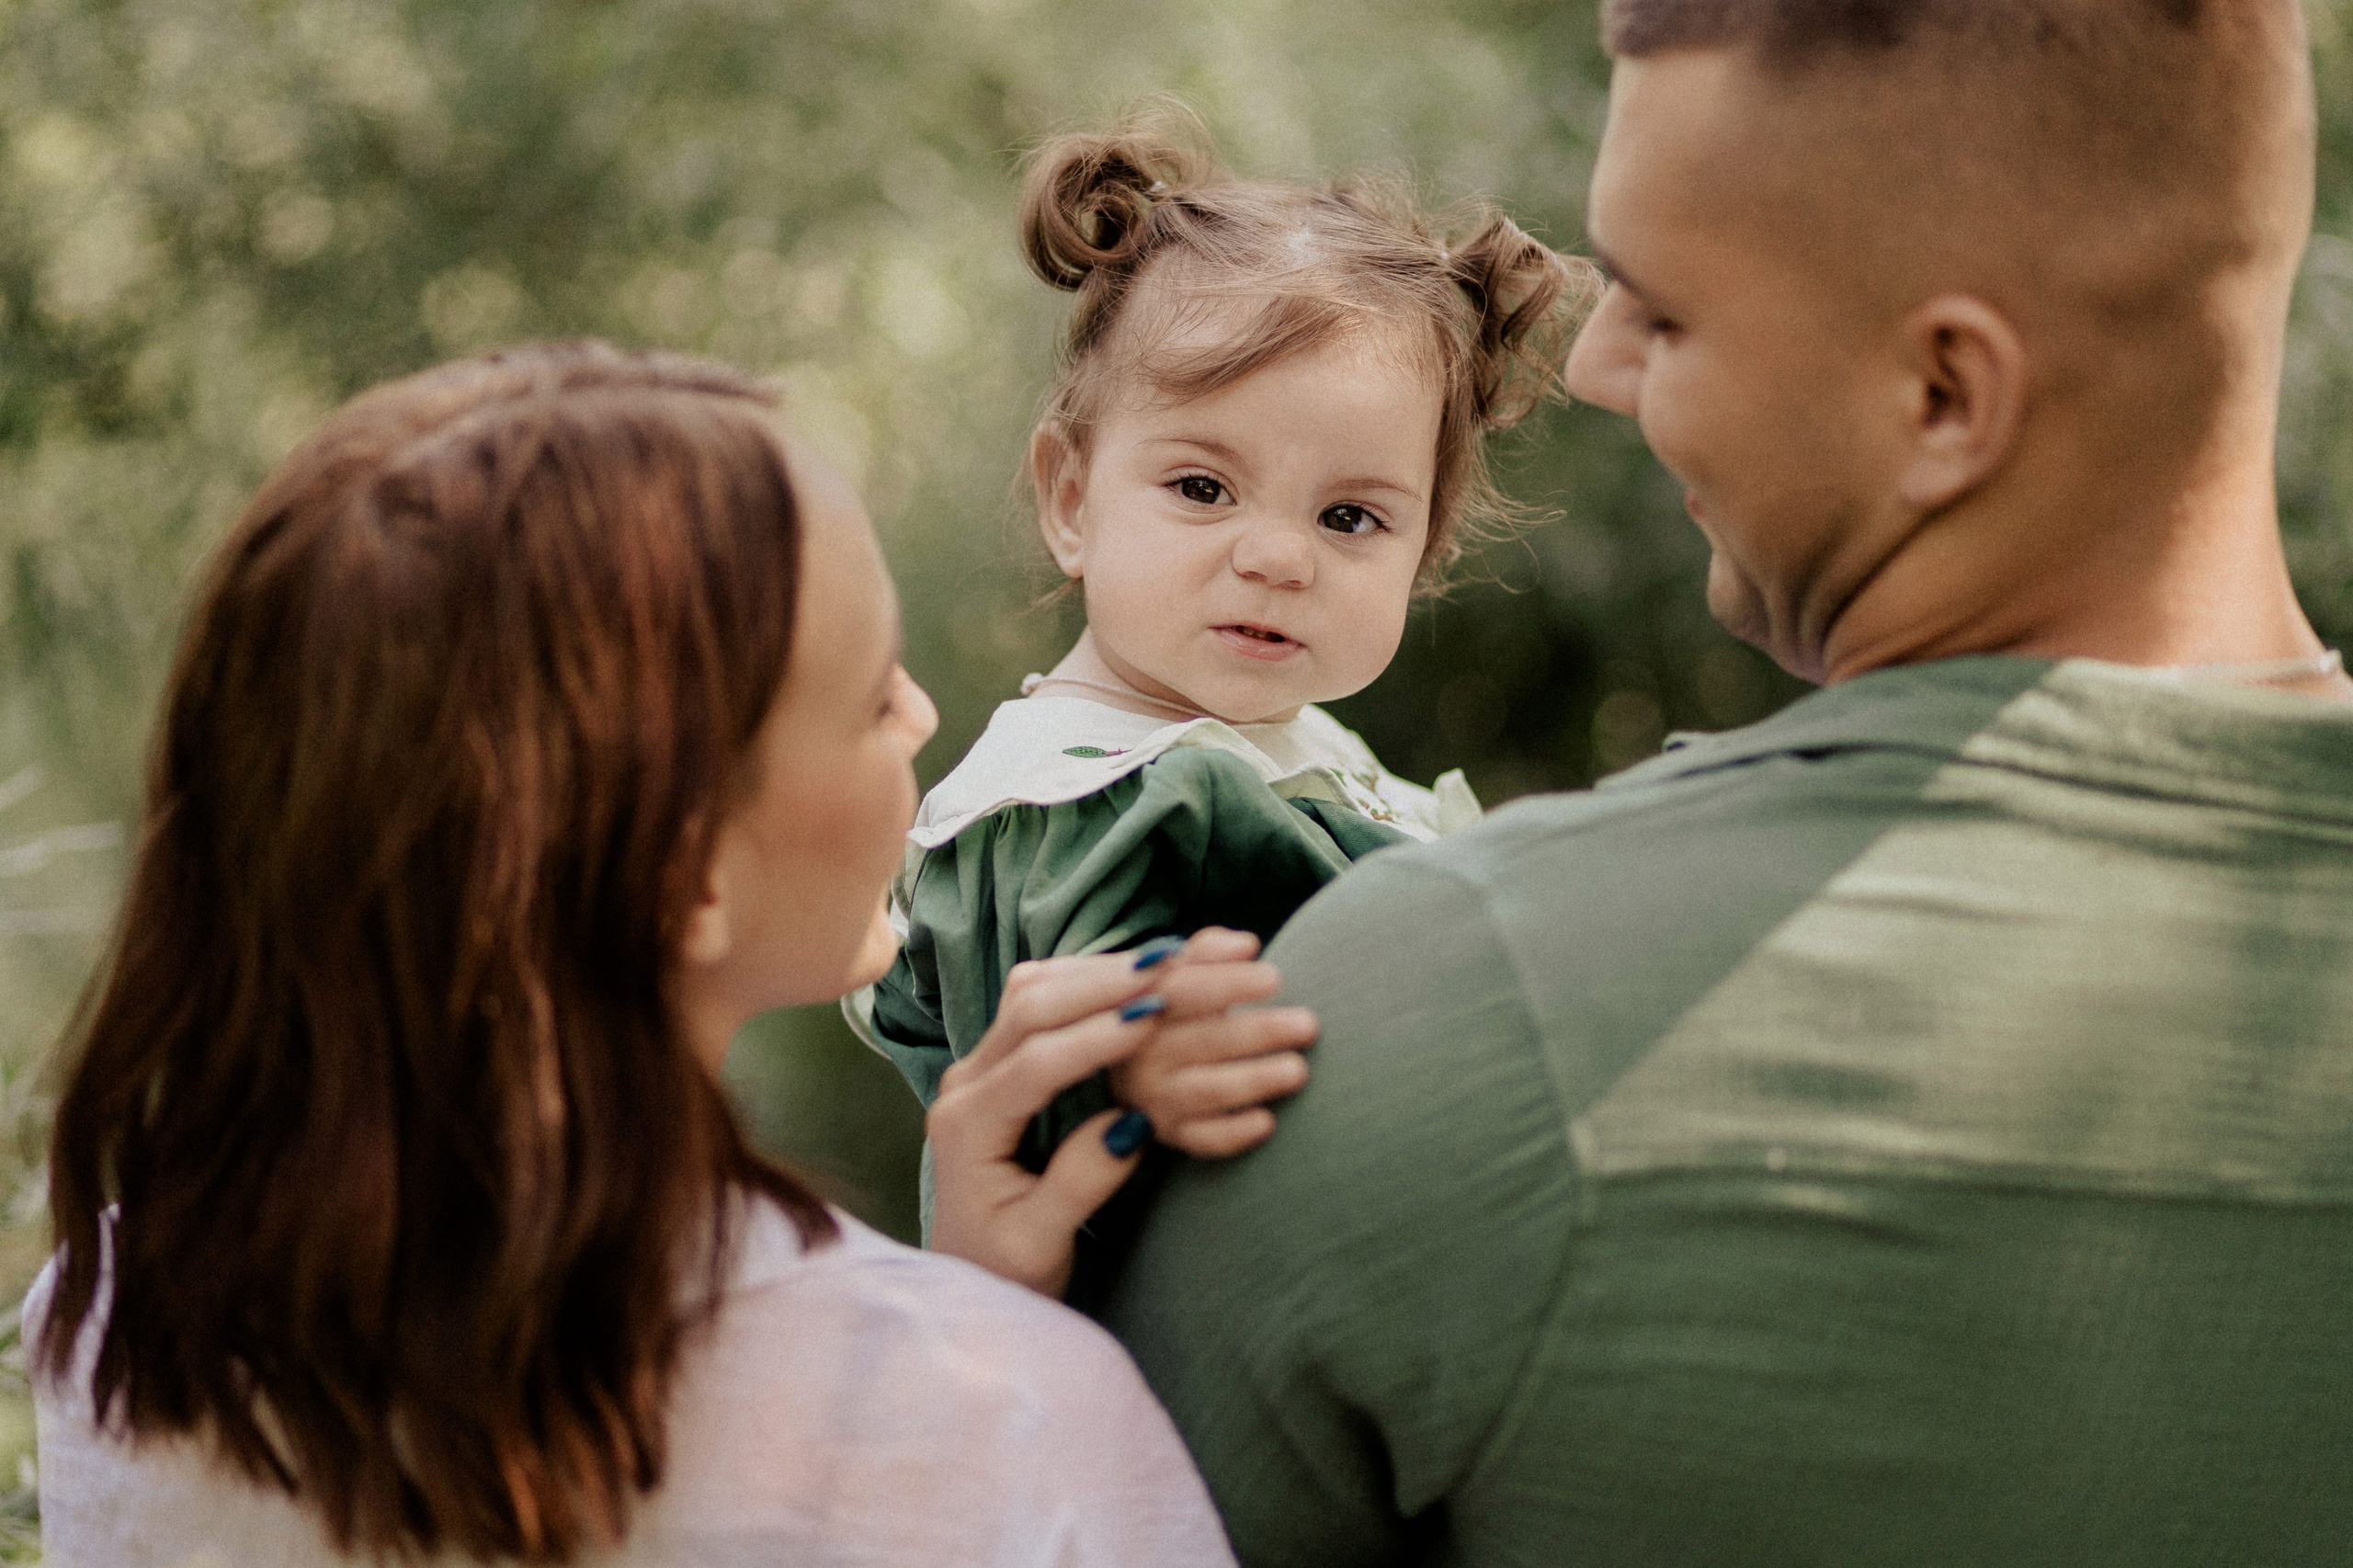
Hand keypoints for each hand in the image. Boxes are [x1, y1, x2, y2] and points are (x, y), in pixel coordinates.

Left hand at [925, 929, 1316, 1296]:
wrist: (969, 1270)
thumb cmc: (1002, 1268)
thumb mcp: (1038, 1245)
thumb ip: (1078, 1184)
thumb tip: (1131, 1126)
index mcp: (967, 1128)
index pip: (1033, 1064)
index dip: (1094, 1038)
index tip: (1153, 1019)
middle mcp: (966, 1084)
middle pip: (1029, 1008)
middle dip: (1102, 985)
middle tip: (1170, 968)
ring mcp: (981, 1067)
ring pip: (1034, 991)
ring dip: (1098, 972)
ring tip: (1164, 960)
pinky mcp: (1002, 1062)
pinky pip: (1042, 1000)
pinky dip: (1090, 980)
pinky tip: (1138, 974)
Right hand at [1105, 933, 1319, 1158]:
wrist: (1135, 1067)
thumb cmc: (1173, 1012)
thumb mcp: (1178, 974)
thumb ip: (1209, 951)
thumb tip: (1246, 945)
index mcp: (1142, 1006)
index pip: (1183, 991)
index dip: (1229, 983)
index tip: (1275, 978)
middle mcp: (1143, 1053)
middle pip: (1202, 1041)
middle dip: (1259, 1032)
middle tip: (1307, 1025)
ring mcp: (1155, 1097)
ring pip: (1206, 1091)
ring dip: (1255, 1080)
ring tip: (1297, 1070)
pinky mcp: (1171, 1133)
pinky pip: (1203, 1139)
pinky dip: (1234, 1133)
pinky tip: (1266, 1122)